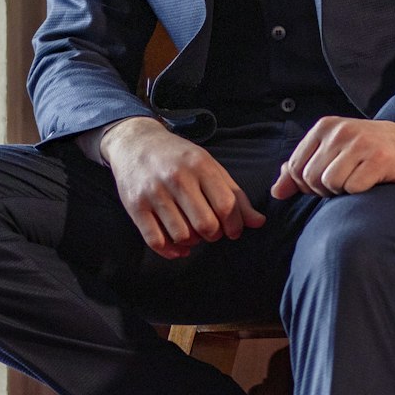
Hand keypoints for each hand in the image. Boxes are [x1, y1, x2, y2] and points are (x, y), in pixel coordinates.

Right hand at [101, 117, 264, 257]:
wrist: (136, 143)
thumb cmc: (179, 158)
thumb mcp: (210, 167)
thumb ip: (235, 195)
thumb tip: (259, 222)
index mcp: (200, 166)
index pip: (226, 206)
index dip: (234, 225)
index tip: (233, 230)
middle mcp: (177, 178)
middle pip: (206, 224)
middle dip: (214, 235)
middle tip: (212, 231)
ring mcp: (154, 193)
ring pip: (182, 235)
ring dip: (192, 242)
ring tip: (193, 234)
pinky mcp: (136, 206)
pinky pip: (156, 241)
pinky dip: (171, 251)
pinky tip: (178, 246)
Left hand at [270, 117, 394, 200]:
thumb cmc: (366, 151)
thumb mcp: (330, 152)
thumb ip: (301, 170)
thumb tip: (276, 192)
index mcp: (324, 127)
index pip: (296, 167)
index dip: (306, 185)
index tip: (325, 183)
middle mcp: (341, 131)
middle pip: (311, 178)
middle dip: (324, 190)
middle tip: (345, 183)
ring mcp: (360, 143)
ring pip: (331, 184)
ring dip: (342, 191)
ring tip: (358, 180)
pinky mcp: (379, 159)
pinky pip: (353, 188)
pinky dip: (360, 192)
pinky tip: (372, 180)